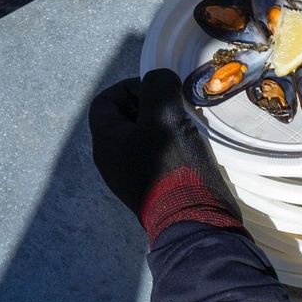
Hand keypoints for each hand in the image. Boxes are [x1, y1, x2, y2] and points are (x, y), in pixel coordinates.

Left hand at [88, 70, 243, 244]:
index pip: (104, 101)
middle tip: (174, 107)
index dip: (129, 86)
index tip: (158, 91)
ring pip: (142, 135)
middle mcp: (112, 160)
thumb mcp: (165, 115)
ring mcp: (131, 176)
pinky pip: (155, 153)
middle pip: (123, 117)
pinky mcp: (152, 187)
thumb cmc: (173, 165)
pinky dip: (170, 143)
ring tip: (184, 124)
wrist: (196, 221)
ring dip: (163, 123)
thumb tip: (161, 80)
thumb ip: (158, 85)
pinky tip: (190, 145)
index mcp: (106, 142)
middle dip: (149, 104)